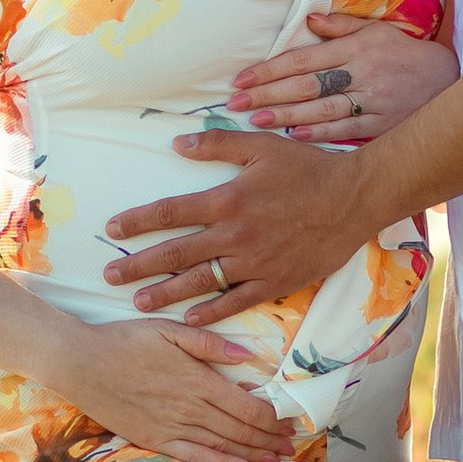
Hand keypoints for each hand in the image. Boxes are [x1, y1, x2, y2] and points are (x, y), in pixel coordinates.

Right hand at [54, 319, 294, 461]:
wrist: (80, 364)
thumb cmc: (125, 341)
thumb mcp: (169, 330)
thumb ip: (210, 344)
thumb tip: (247, 356)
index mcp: (197, 380)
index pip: (247, 407)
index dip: (273, 418)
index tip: (291, 421)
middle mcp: (190, 409)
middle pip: (241, 430)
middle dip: (271, 439)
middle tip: (293, 444)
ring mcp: (173, 428)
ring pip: (224, 446)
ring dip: (254, 454)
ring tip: (278, 460)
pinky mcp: (156, 440)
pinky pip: (196, 457)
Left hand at [105, 135, 375, 323]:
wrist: (353, 199)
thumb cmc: (308, 169)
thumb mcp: (261, 146)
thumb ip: (217, 144)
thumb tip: (177, 143)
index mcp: (227, 200)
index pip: (170, 212)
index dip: (138, 222)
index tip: (113, 229)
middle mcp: (234, 235)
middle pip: (176, 253)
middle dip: (139, 265)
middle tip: (109, 275)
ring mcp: (254, 262)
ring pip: (200, 281)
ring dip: (166, 292)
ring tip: (138, 301)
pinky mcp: (275, 282)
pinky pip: (236, 301)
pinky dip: (211, 311)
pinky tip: (189, 318)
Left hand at [227, 9, 458, 143]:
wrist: (450, 81)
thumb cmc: (405, 54)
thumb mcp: (377, 31)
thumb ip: (342, 28)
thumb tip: (308, 19)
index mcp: (357, 48)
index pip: (305, 59)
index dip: (271, 69)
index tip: (243, 80)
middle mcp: (363, 73)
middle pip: (308, 85)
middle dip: (269, 94)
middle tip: (236, 104)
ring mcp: (374, 100)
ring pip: (323, 108)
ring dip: (287, 114)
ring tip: (256, 120)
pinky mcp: (384, 124)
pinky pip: (348, 129)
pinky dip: (321, 132)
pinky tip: (294, 135)